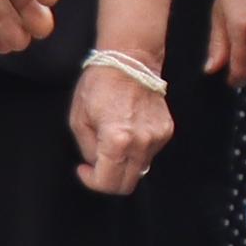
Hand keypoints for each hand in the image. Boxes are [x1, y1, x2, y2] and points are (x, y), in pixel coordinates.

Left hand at [69, 59, 173, 194]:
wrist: (130, 60)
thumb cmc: (99, 85)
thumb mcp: (79, 119)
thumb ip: (88, 149)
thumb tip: (96, 164)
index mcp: (117, 140)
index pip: (108, 183)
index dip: (91, 181)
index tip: (83, 170)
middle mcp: (141, 142)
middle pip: (127, 184)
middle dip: (108, 180)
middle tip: (96, 165)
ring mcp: (157, 137)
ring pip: (139, 169)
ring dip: (123, 164)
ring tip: (112, 142)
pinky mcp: (166, 131)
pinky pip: (149, 153)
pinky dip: (137, 150)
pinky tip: (127, 132)